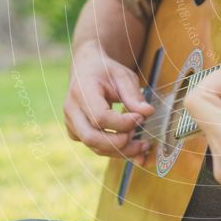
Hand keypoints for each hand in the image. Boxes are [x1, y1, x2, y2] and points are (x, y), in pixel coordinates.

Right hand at [64, 41, 153, 162]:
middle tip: (142, 140)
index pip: (99, 117)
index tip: (141, 117)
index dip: (122, 123)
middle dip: (120, 144)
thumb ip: (134, 95)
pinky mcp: (76, 133)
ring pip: (94, 147)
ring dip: (121, 151)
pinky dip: (115, 151)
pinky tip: (133, 146)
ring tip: (143, 145)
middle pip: (92, 138)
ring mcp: (71, 123)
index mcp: (82, 91)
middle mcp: (72, 110)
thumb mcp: (123, 76)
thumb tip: (148, 113)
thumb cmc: (105, 71)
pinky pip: (95, 147)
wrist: (86, 69)